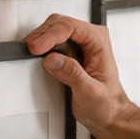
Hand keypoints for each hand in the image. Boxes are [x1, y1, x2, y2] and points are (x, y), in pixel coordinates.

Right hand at [24, 15, 133, 138]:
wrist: (109, 115)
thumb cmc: (107, 104)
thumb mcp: (90, 93)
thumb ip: (72, 75)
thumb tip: (53, 60)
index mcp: (99, 42)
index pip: (71, 27)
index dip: (51, 34)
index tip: (37, 47)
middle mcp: (90, 38)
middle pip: (59, 23)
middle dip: (42, 34)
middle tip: (30, 48)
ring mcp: (79, 44)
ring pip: (53, 29)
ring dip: (40, 39)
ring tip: (31, 52)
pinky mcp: (69, 52)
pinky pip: (51, 41)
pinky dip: (41, 46)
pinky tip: (37, 55)